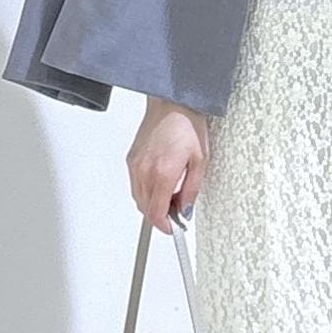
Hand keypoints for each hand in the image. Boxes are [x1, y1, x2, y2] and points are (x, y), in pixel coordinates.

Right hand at [128, 99, 208, 232]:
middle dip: (160, 216)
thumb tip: (185, 209)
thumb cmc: (187, 126)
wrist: (171, 103)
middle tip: (177, 211)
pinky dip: (146, 191)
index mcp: (163, 173)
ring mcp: (135, 165)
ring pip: (138, 198)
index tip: (173, 229)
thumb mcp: (200, 160)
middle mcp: (145, 170)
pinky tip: (161, 183)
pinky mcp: (131, 159)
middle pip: (145, 209)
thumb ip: (192, 189)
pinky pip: (135, 185)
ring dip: (152, 204)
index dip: (164, 226)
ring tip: (171, 195)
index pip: (156, 212)